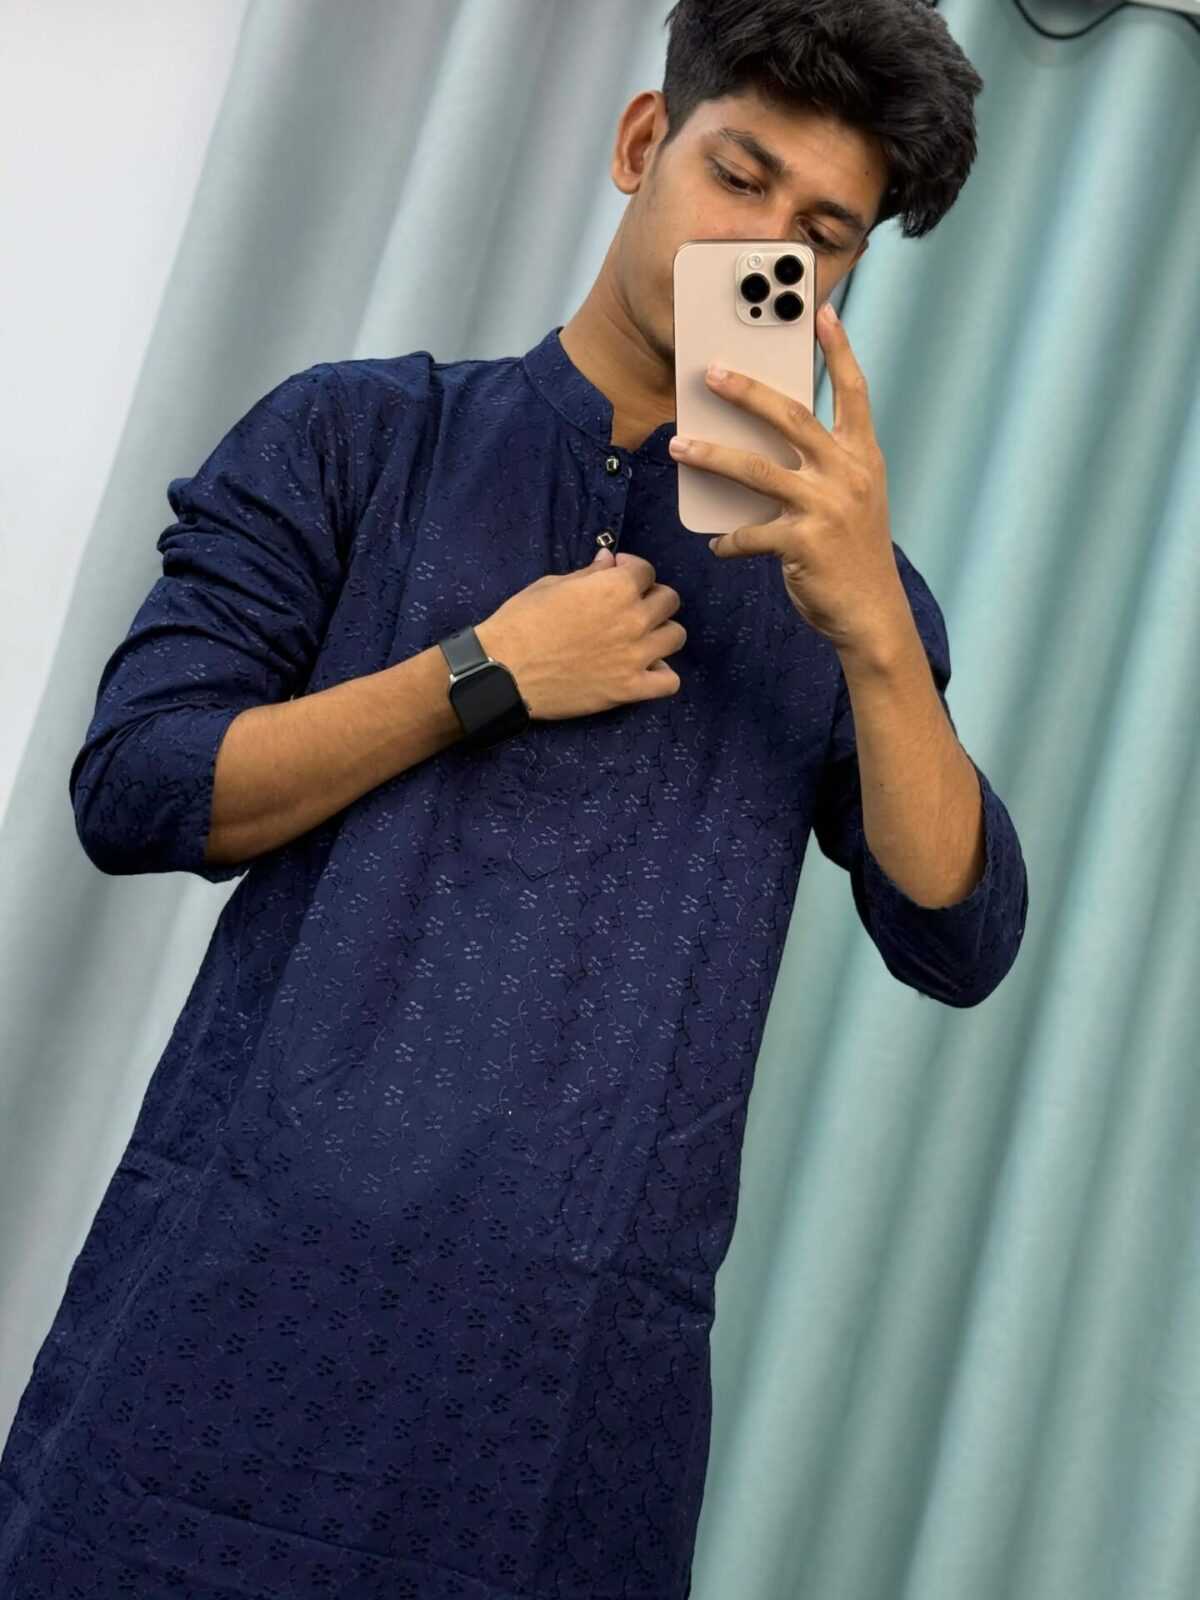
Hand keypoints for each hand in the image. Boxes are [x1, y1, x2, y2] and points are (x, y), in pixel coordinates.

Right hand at [476, 548, 685, 720]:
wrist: (503, 671)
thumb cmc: (521, 621)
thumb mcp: (552, 585)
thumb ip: (590, 573)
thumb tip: (609, 560)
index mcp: (615, 587)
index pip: (646, 571)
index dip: (631, 570)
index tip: (616, 575)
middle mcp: (633, 619)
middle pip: (669, 600)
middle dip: (651, 598)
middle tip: (629, 607)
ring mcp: (635, 656)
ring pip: (676, 636)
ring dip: (661, 632)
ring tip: (640, 637)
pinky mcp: (629, 689)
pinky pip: (669, 681)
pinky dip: (662, 674)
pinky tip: (645, 669)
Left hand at [667, 300, 908, 660]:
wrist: (872, 612)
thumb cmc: (853, 554)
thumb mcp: (850, 500)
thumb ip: (820, 469)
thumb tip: (762, 447)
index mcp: (863, 456)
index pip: (854, 391)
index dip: (838, 349)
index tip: (819, 311)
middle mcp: (848, 473)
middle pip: (791, 416)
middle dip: (747, 391)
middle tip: (711, 372)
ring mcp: (827, 506)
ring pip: (756, 469)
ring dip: (711, 456)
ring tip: (678, 446)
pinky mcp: (803, 542)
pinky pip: (750, 533)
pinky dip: (729, 539)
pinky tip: (717, 544)